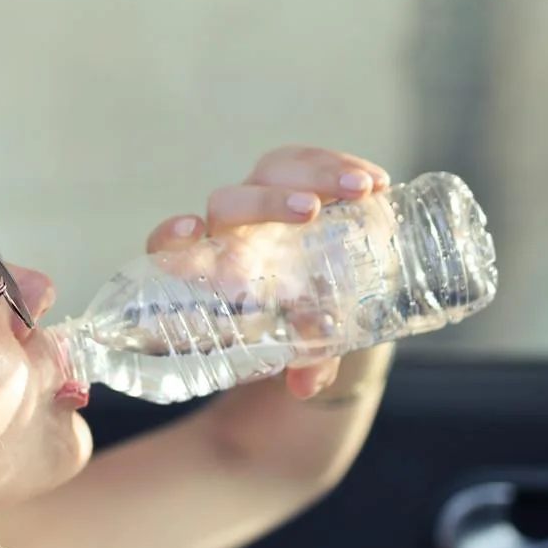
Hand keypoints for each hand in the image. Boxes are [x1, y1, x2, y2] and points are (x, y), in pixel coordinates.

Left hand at [144, 146, 390, 398]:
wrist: (328, 302)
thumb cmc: (295, 326)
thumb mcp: (301, 347)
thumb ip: (305, 362)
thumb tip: (304, 385)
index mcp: (213, 269)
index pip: (171, 246)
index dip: (172, 237)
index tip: (190, 229)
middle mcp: (232, 229)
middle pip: (229, 202)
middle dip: (267, 203)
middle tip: (310, 212)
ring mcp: (265, 197)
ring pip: (274, 170)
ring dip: (317, 175)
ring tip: (361, 191)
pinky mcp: (300, 180)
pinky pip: (311, 162)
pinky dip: (342, 166)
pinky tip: (377, 183)